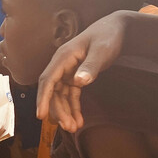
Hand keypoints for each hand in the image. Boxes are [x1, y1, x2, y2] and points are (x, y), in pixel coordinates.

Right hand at [36, 12, 126, 131]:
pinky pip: (70, 95)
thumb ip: (90, 66)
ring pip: (60, 96)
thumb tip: (77, 82)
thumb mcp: (102, 51)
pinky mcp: (75, 77)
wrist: (117, 29)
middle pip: (53, 91)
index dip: (43, 98)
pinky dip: (73, 108)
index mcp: (63, 57)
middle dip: (58, 110)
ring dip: (65, 112)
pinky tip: (78, 120)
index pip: (47, 80)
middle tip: (68, 128)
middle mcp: (61, 65)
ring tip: (73, 128)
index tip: (40, 115)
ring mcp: (67, 72)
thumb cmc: (108, 36)